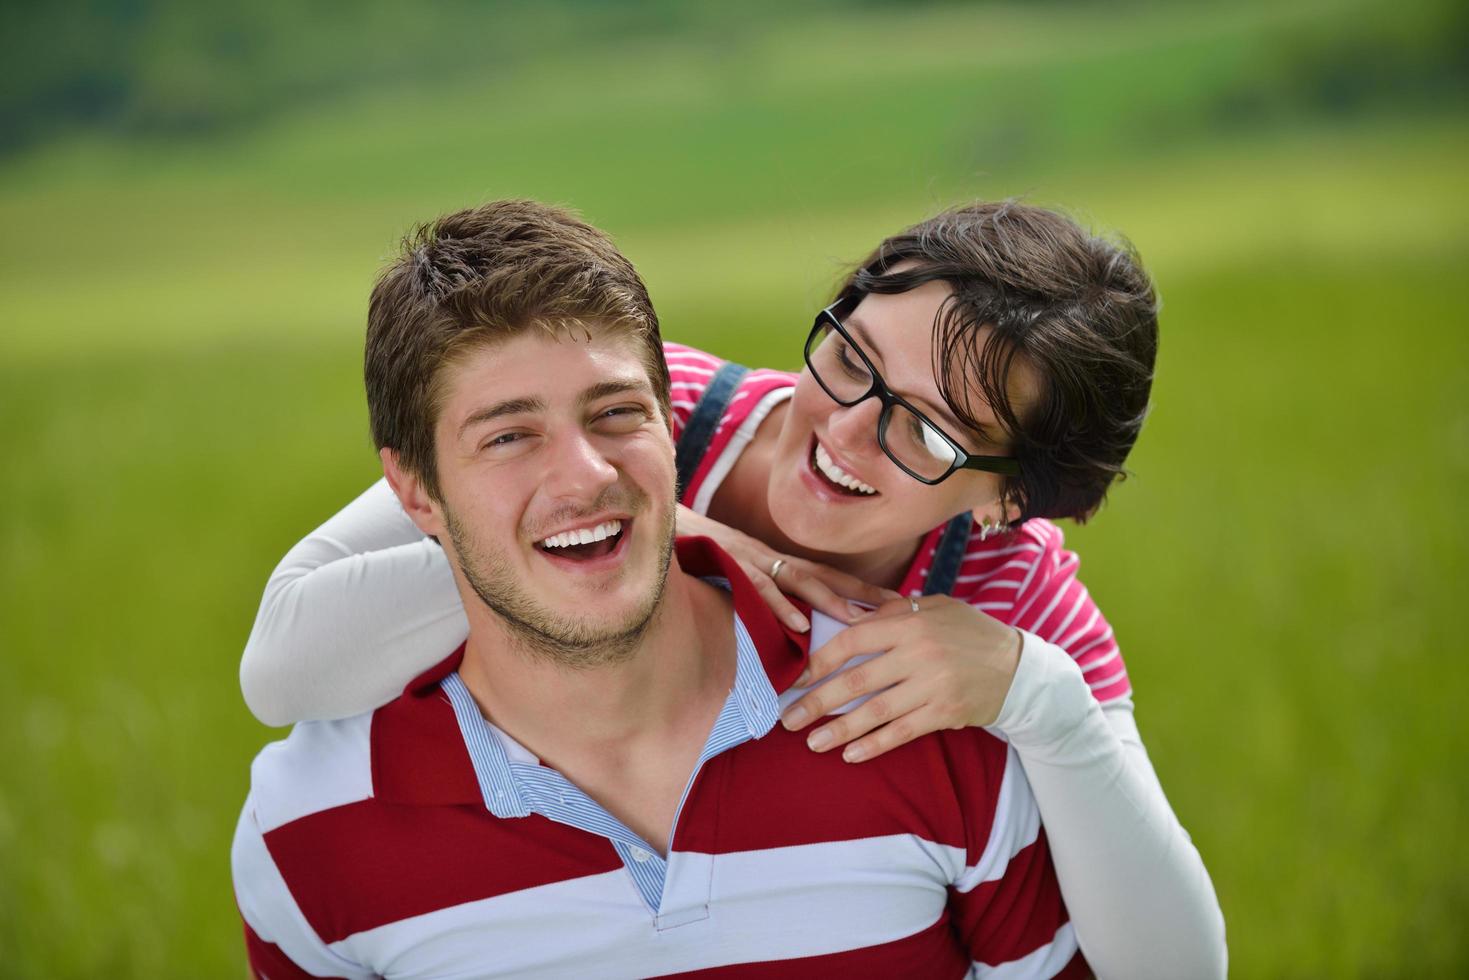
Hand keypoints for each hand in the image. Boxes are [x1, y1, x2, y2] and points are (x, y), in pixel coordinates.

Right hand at [675, 504, 895, 631]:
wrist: (655, 521)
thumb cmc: (693, 552)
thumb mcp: (730, 573)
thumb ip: (755, 593)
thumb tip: (783, 626)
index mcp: (773, 559)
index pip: (825, 573)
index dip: (860, 588)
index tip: (895, 604)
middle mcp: (769, 555)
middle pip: (824, 574)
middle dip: (861, 593)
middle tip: (898, 612)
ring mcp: (749, 556)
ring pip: (797, 578)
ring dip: (829, 600)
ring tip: (858, 621)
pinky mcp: (726, 562)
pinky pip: (756, 585)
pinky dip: (778, 606)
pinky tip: (798, 625)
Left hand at [778, 595, 1022, 761]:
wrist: (1019, 668)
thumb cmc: (969, 633)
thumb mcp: (936, 608)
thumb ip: (894, 611)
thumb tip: (849, 614)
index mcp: (911, 623)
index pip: (853, 639)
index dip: (820, 659)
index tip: (796, 678)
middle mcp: (919, 653)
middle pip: (856, 680)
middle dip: (817, 701)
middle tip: (788, 718)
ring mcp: (933, 685)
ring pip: (876, 711)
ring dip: (840, 730)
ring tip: (812, 743)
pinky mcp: (945, 713)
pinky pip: (902, 732)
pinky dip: (875, 745)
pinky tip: (851, 755)